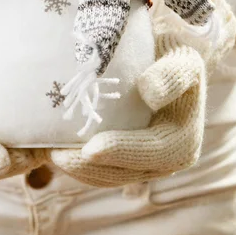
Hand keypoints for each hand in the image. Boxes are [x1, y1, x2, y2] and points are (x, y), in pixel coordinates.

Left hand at [47, 0, 235, 187]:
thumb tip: (150, 94)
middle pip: (127, 172)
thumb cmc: (173, 58)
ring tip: (52, 154)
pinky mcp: (128, 160)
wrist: (167, 65)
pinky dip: (80, 165)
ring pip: (112, 176)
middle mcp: (167, 160)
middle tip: (57, 155)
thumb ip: (173, 73)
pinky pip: (104, 170)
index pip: (152, 152)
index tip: (90, 147)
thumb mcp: (182, 58)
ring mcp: (146, 163)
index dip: (121, 151)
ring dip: (81, 170)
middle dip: (91, 167)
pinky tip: (57, 152)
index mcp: (183, 140)